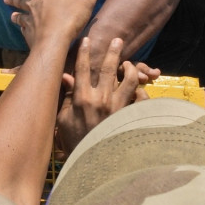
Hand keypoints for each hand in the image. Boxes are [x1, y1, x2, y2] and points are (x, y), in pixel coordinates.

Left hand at [3, 0, 108, 50]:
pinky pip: (24, 31)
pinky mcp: (29, 36)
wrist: (55, 43)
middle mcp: (35, 6)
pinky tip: (23, 32)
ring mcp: (30, 22)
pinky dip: (23, 30)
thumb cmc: (70, 18)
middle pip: (21, 0)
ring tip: (12, 16)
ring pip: (20, 17)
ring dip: (16, 16)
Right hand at [56, 37, 154, 153]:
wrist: (95, 164)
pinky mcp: (130, 116)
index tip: (87, 40)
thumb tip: (66, 77)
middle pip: (110, 68)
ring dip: (130, 68)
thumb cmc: (75, 142)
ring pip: (130, 79)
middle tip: (118, 40)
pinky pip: (141, 98)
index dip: (85, 52)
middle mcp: (102, 99)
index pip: (83, 69)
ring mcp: (119, 107)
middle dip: (114, 51)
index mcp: (82, 98)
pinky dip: (141, 92)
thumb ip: (67, 97)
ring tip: (128, 64)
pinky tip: (138, 89)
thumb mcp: (63, 121)